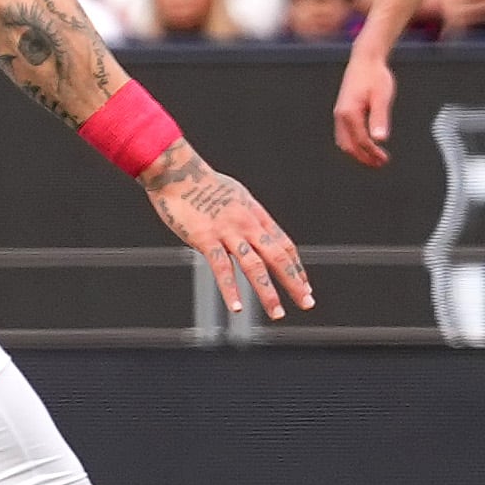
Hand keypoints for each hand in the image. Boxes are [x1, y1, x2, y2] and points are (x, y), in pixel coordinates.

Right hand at [144, 150, 315, 319]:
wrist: (177, 171)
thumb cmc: (203, 183)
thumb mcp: (235, 196)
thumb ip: (246, 215)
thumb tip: (251, 230)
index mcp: (255, 214)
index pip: (284, 245)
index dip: (296, 267)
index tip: (305, 286)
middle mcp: (247, 224)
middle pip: (278, 256)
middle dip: (294, 282)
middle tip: (307, 303)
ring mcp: (228, 231)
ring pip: (255, 266)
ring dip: (268, 292)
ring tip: (277, 313)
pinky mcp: (206, 238)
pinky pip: (221, 268)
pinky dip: (230, 289)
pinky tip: (236, 307)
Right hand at [333, 49, 395, 167]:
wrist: (365, 60)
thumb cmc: (374, 76)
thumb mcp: (381, 97)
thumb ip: (379, 118)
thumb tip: (380, 138)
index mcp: (349, 113)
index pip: (361, 140)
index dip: (372, 153)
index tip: (383, 160)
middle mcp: (341, 115)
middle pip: (348, 145)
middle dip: (363, 157)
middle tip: (378, 164)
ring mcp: (339, 113)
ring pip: (344, 141)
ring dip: (357, 152)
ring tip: (372, 158)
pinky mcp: (342, 111)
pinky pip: (343, 134)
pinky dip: (353, 143)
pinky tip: (364, 144)